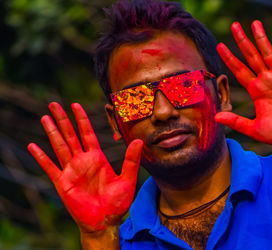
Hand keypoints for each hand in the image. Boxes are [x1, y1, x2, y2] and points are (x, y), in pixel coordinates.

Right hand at [27, 102, 142, 232]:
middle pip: (70, 135)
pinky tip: (33, 146)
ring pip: (59, 146)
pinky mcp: (63, 183)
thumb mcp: (127, 179)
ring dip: (52, 132)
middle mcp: (82, 161)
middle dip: (62, 120)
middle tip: (53, 104)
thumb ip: (131, 160)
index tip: (75, 105)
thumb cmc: (117, 202)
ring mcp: (71, 171)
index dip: (81, 119)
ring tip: (45, 117)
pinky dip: (41, 157)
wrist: (105, 221)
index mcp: (97, 157)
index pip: (87, 133)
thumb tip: (139, 141)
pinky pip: (50, 167)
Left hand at [216, 21, 271, 144]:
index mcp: (255, 90)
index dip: (230, 58)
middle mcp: (266, 80)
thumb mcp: (253, 129)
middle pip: (251, 56)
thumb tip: (216, 117)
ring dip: (261, 39)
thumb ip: (236, 121)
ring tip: (254, 23)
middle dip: (243, 41)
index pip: (239, 70)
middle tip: (234, 26)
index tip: (220, 45)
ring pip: (268, 53)